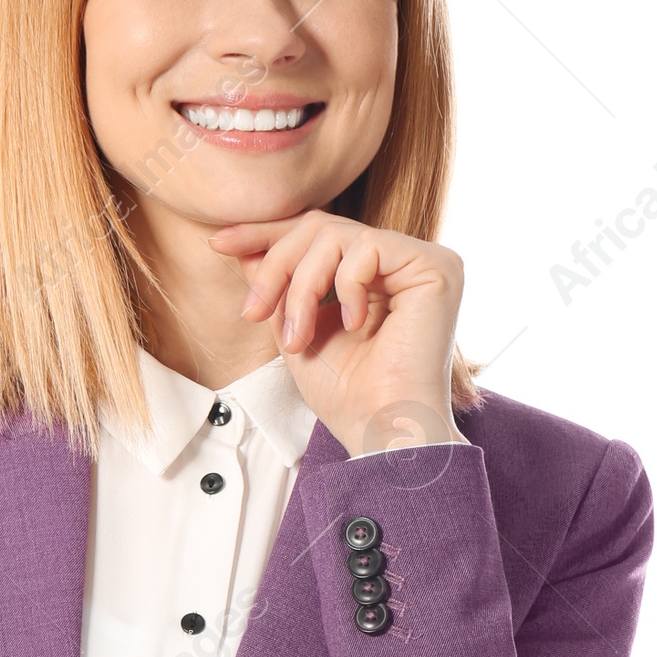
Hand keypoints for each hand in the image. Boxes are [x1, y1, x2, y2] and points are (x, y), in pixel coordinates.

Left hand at [209, 210, 468, 457]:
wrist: (381, 430)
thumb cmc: (346, 395)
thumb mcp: (296, 329)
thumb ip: (279, 285)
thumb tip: (246, 244)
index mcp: (376, 274)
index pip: (317, 234)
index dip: (267, 234)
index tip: (220, 243)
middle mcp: (402, 261)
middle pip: (321, 227)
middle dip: (277, 266)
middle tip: (254, 312)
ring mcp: (422, 261)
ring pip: (336, 235)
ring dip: (300, 287)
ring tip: (299, 338)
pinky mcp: (436, 266)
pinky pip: (367, 247)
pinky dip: (345, 288)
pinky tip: (355, 327)